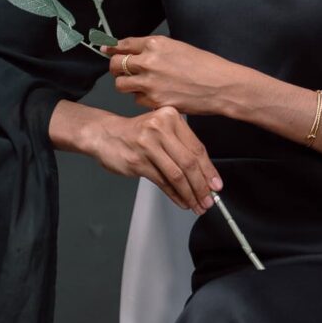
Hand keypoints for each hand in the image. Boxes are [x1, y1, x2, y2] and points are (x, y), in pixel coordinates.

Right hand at [86, 104, 223, 213]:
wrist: (105, 134)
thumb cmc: (136, 133)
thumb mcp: (162, 130)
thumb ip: (181, 146)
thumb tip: (205, 175)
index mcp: (171, 117)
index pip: (197, 148)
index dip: (209, 170)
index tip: (216, 185)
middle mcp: (160, 128)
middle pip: (189, 163)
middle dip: (201, 186)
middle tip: (208, 200)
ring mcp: (148, 145)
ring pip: (176, 175)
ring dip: (189, 194)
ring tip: (197, 205)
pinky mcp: (138, 161)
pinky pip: (162, 182)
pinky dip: (174, 195)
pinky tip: (181, 201)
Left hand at [105, 34, 248, 118]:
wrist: (220, 85)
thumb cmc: (205, 66)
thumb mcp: (178, 48)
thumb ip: (154, 50)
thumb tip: (135, 52)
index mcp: (155, 44)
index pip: (123, 44)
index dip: (112, 47)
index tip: (106, 48)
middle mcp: (149, 61)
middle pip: (115, 65)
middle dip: (116, 68)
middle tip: (122, 72)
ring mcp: (150, 82)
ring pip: (121, 85)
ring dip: (126, 85)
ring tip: (138, 85)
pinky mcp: (154, 101)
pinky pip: (136, 100)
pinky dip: (142, 98)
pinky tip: (155, 95)